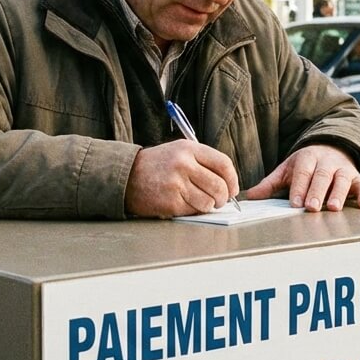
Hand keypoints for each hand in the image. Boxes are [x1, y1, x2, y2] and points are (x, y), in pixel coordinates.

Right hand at [124, 140, 239, 217]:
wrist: (126, 176)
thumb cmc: (157, 165)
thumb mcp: (179, 151)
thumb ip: (203, 162)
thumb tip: (229, 183)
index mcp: (189, 149)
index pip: (224, 164)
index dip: (233, 179)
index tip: (233, 188)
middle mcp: (184, 164)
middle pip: (219, 186)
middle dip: (223, 198)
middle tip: (220, 201)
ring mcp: (176, 184)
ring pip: (208, 202)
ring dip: (208, 206)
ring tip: (200, 202)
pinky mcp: (170, 202)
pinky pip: (193, 211)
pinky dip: (193, 211)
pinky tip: (184, 204)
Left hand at [244, 144, 359, 211]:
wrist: (333, 147)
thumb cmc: (307, 164)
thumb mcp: (288, 169)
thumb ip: (270, 184)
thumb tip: (249, 196)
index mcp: (307, 158)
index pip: (302, 172)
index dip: (299, 187)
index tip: (295, 202)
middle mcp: (326, 162)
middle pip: (322, 176)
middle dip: (317, 191)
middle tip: (312, 206)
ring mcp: (343, 169)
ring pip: (342, 180)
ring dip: (338, 193)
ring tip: (333, 207)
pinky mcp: (357, 177)